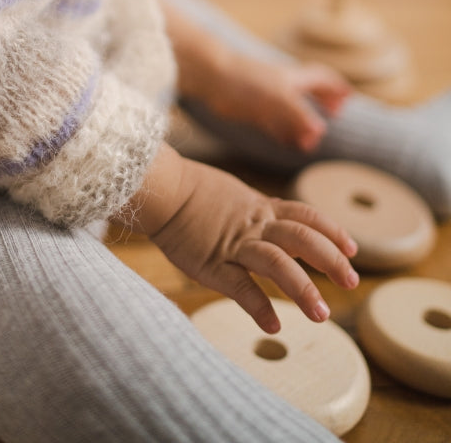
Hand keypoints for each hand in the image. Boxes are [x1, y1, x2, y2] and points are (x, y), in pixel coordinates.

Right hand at [150, 154, 358, 332]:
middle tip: (352, 282)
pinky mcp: (212, 264)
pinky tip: (273, 326)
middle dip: (331, 260)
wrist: (163, 189)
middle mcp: (255, 226)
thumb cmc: (192, 191)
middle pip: (302, 239)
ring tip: (321, 314)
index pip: (307, 216)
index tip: (352, 249)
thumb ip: (257, 211)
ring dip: (303, 289)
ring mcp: (235, 246)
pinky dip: (259, 307)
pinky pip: (240, 288)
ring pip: (278, 264)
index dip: (333, 231)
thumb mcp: (234, 194)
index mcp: (261, 208)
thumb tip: (279, 220)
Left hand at [203, 52, 350, 150]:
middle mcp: (281, 85)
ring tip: (310, 141)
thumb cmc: (245, 81)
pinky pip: (272, 120)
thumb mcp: (277, 98)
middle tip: (336, 113)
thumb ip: (298, 115)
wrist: (210, 75)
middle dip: (323, 101)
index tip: (349, 96)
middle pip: (308, 91)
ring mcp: (265, 95)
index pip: (321, 78)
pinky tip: (285, 142)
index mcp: (293, 78)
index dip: (336, 86)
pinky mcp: (250, 107)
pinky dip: (283, 131)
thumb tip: (320, 131)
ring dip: (302, 124)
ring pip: (290, 109)